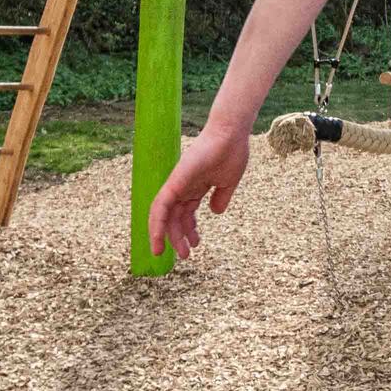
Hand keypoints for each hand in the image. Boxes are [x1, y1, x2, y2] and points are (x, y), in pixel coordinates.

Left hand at [148, 119, 249, 264]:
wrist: (232, 134)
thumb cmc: (232, 152)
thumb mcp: (228, 182)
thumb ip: (221, 197)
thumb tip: (215, 212)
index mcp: (195, 187)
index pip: (185, 213)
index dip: (187, 230)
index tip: (193, 246)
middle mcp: (183, 187)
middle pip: (175, 217)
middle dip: (179, 237)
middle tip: (186, 255)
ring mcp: (177, 183)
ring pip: (165, 215)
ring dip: (168, 236)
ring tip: (180, 254)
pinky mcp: (175, 181)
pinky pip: (161, 205)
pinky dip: (157, 223)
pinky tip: (159, 238)